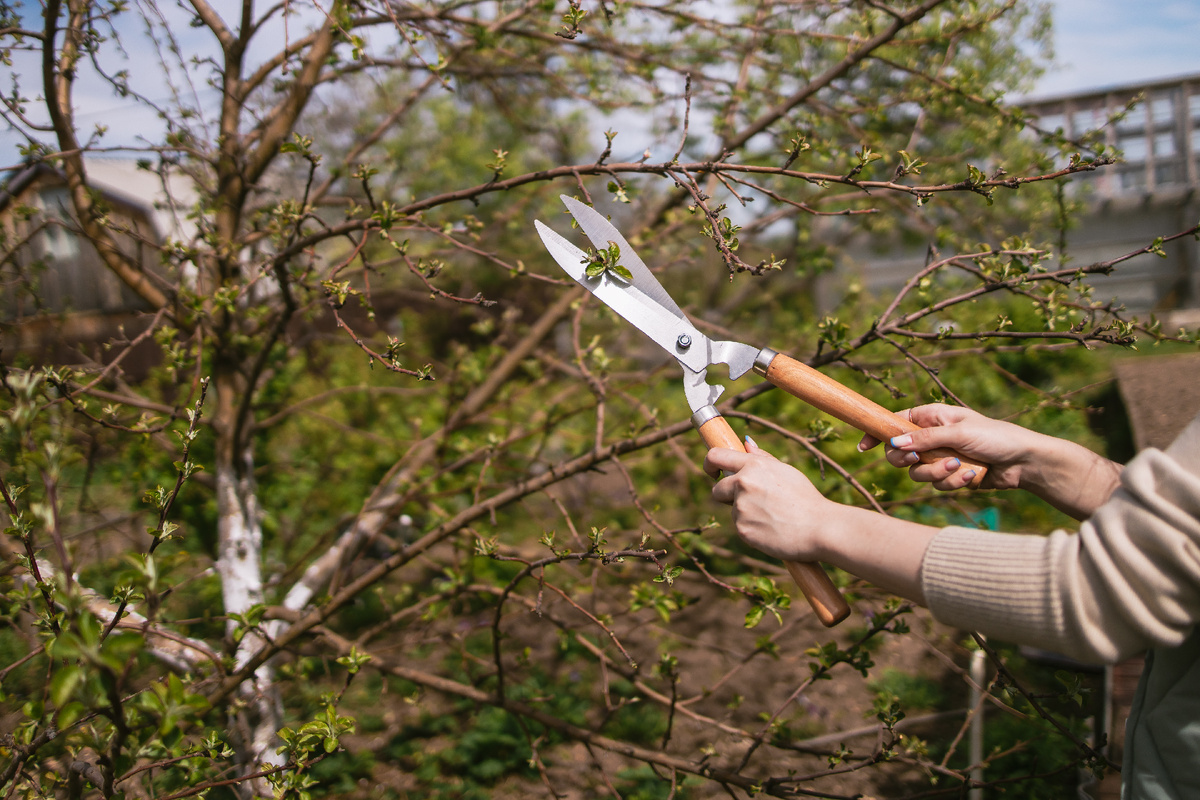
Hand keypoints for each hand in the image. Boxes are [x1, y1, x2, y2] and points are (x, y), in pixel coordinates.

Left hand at [705, 439, 835, 563]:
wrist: (821, 529)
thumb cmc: (807, 499)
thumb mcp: (786, 471)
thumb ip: (762, 458)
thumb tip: (745, 443)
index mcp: (754, 465)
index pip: (716, 456)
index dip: (709, 464)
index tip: (712, 471)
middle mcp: (743, 484)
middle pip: (717, 489)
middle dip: (727, 496)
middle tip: (752, 502)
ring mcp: (741, 508)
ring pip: (732, 511)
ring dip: (745, 514)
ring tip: (772, 517)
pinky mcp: (742, 530)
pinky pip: (740, 527)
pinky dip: (752, 529)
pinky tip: (772, 529)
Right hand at [857, 404, 1036, 491]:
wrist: (1024, 462)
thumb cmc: (996, 438)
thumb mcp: (959, 432)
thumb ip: (925, 439)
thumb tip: (894, 443)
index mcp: (932, 417)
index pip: (895, 423)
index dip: (878, 433)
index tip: (863, 446)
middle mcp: (932, 438)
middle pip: (899, 453)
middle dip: (907, 460)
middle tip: (916, 460)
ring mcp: (940, 458)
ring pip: (916, 473)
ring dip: (937, 473)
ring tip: (959, 466)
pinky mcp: (950, 477)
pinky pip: (937, 485)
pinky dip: (953, 481)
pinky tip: (972, 475)